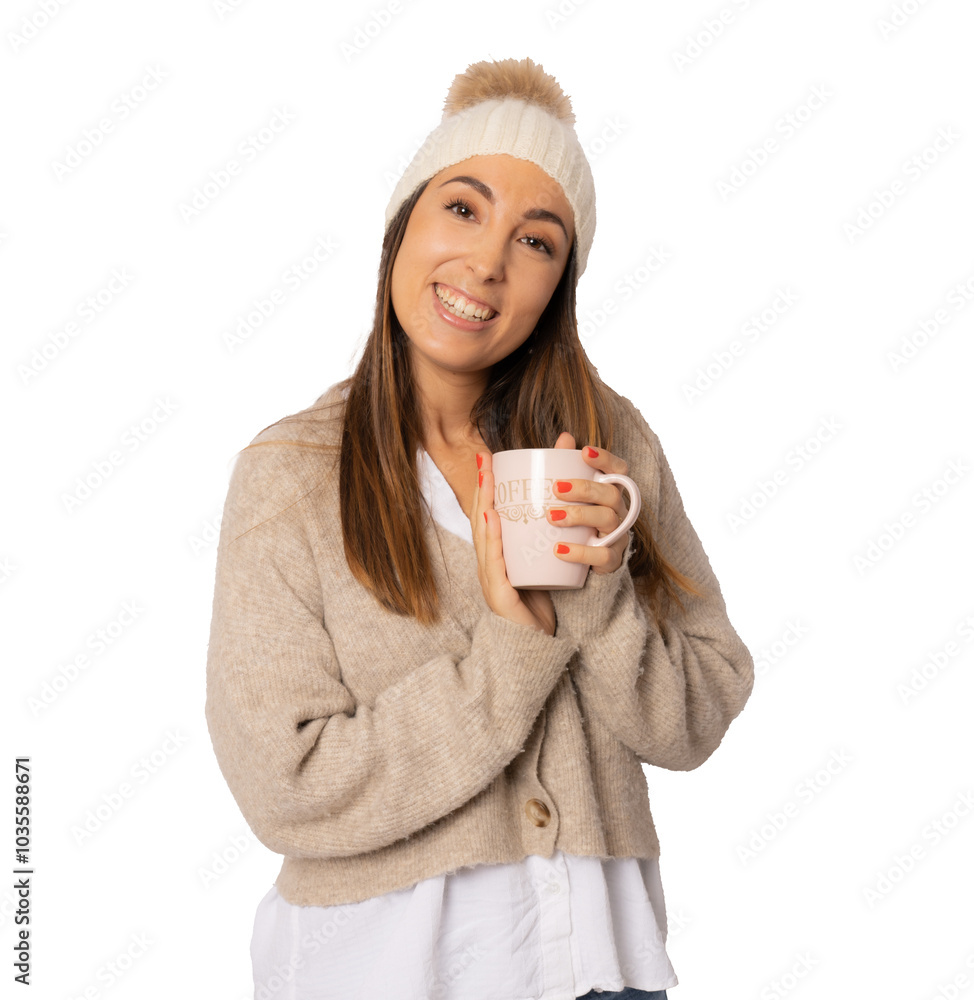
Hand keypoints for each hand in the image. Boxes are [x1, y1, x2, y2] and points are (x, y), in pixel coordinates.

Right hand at [470, 449, 556, 635]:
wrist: (538, 651)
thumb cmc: (540, 610)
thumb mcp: (542, 569)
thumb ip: (545, 544)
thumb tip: (560, 512)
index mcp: (497, 558)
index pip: (489, 517)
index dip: (488, 488)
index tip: (491, 459)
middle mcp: (488, 566)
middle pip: (481, 520)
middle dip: (482, 487)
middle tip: (485, 457)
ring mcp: (490, 580)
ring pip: (483, 536)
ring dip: (483, 504)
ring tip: (487, 478)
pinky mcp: (498, 595)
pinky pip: (494, 562)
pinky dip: (492, 539)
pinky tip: (492, 518)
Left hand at [549, 433, 631, 575]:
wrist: (579, 567)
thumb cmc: (574, 523)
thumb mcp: (568, 497)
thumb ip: (566, 468)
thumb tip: (565, 437)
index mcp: (609, 492)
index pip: (619, 470)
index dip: (606, 459)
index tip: (584, 451)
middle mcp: (619, 511)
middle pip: (612, 493)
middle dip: (584, 488)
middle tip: (556, 488)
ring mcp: (617, 536)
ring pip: (608, 519)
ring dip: (580, 515)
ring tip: (551, 516)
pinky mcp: (611, 560)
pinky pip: (602, 555)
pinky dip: (580, 552)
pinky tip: (558, 550)